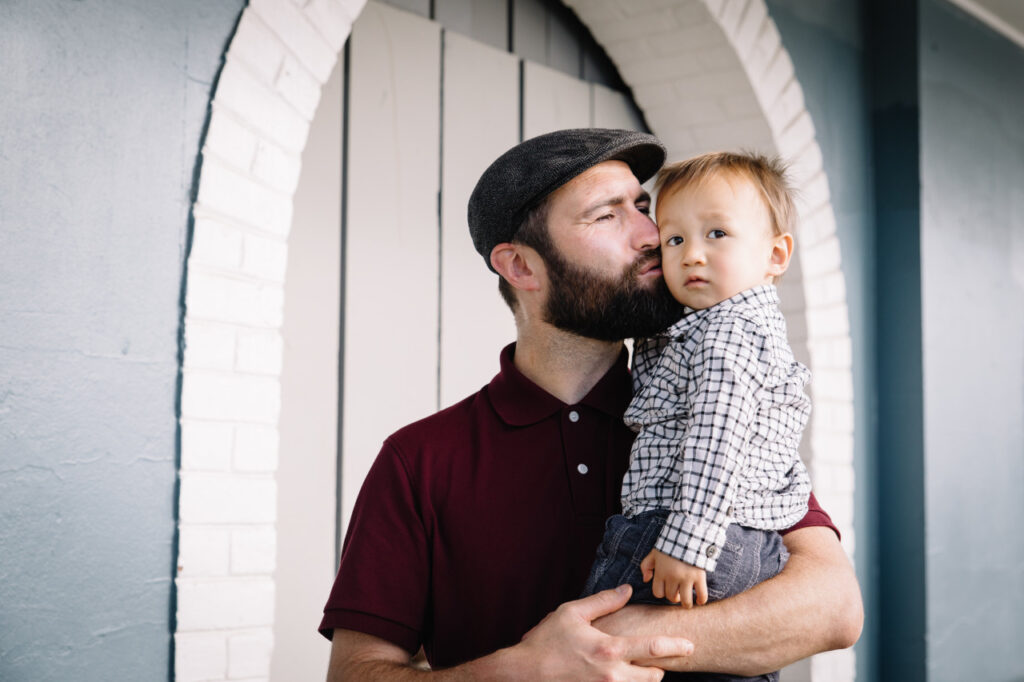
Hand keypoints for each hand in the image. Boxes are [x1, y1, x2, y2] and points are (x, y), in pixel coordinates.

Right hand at [511, 584, 693, 679]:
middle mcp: (612, 675)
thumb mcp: (572, 613)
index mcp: (609, 649)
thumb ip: (604, 601)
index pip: (653, 648)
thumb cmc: (546, 641)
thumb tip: (627, 590)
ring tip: (637, 669)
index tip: (690, 645)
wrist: (524, 673)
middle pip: (653, 677)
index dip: (676, 646)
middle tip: (655, 659)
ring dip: (642, 680)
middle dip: (658, 668)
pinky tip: (617, 676)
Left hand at [640, 549, 707, 607]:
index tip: (667, 590)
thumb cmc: (670, 545)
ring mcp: (686, 578)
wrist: (688, 535)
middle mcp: (672, 577)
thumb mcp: (654, 553)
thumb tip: (646, 580)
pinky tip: (699, 600)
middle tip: (677, 593)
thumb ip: (646, 566)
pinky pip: (702, 594)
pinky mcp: (699, 576)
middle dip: (673, 597)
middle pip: (671, 597)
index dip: (662, 593)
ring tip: (687, 602)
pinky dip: (701, 600)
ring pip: (685, 600)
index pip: (658, 593)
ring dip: (686, 603)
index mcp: (661, 572)